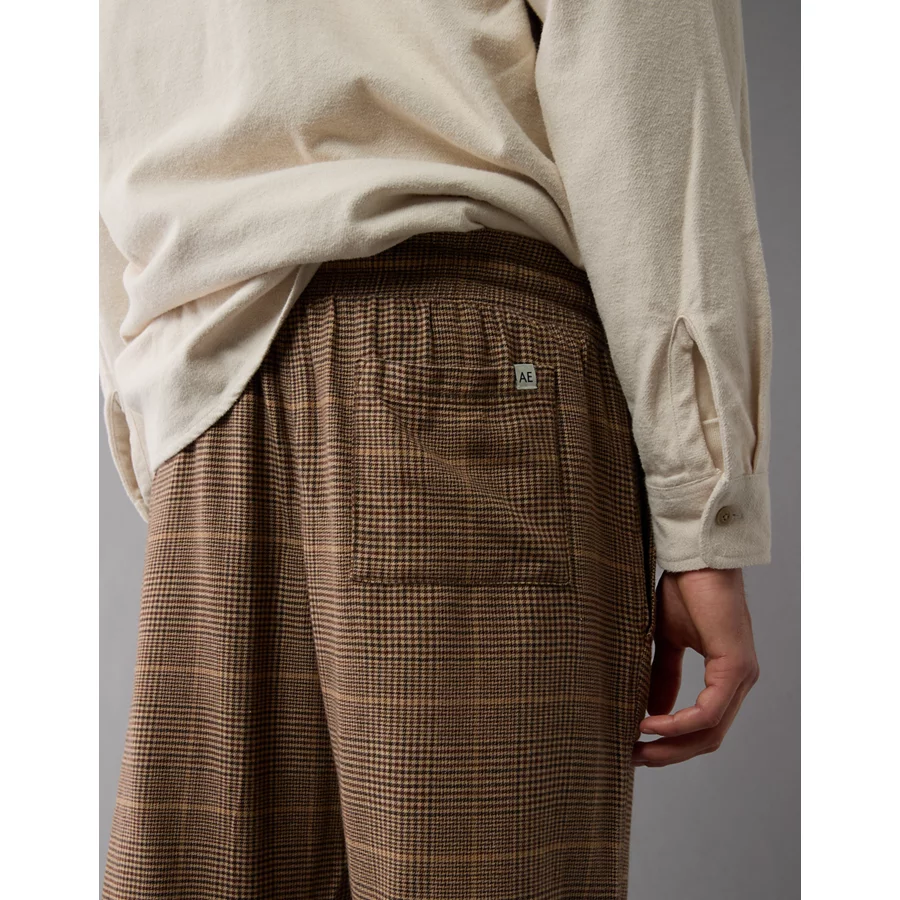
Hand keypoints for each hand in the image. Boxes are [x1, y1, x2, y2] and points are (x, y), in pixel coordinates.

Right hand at [632, 567, 759, 767]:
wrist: (695, 559)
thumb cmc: (685, 590)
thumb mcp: (667, 640)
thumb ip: (662, 676)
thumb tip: (651, 712)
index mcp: (726, 675)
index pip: (705, 725)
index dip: (672, 742)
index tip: (638, 746)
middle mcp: (740, 681)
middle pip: (709, 738)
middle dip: (670, 753)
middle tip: (634, 758)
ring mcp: (742, 676)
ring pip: (710, 731)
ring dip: (672, 745)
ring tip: (637, 745)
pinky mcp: (736, 668)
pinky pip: (708, 712)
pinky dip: (677, 724)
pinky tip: (649, 723)